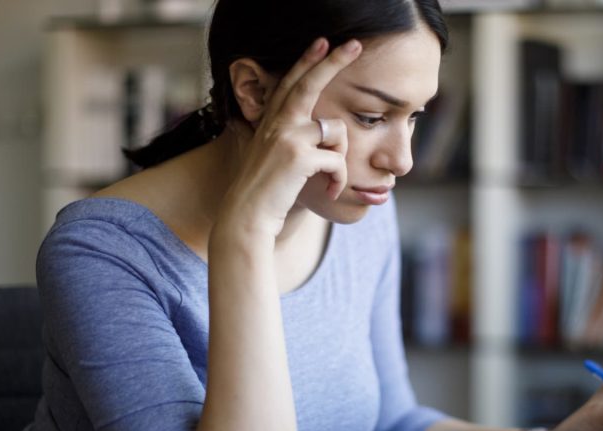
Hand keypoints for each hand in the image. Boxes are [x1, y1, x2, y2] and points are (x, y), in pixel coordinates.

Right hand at [217, 38, 361, 238]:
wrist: (247, 216)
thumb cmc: (267, 191)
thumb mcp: (276, 156)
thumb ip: (295, 138)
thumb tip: (328, 129)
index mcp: (272, 120)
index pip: (292, 82)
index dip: (307, 60)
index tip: (323, 42)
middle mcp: (278, 122)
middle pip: (311, 82)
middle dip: (334, 61)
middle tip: (355, 44)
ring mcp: (287, 136)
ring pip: (337, 130)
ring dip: (340, 158)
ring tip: (328, 179)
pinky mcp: (299, 156)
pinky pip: (338, 160)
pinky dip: (338, 180)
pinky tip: (328, 191)